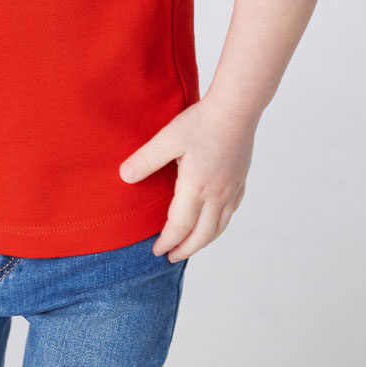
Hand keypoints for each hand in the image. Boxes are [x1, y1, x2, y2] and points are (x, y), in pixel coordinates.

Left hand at [118, 96, 257, 262]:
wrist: (236, 109)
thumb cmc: (201, 122)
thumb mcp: (168, 138)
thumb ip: (146, 159)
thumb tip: (124, 176)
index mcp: (196, 187)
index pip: (179, 225)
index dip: (167, 240)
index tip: (156, 251)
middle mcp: (217, 194)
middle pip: (202, 234)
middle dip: (185, 249)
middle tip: (172, 257)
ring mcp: (232, 189)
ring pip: (219, 226)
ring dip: (204, 241)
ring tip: (191, 245)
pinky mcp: (240, 180)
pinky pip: (231, 212)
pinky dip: (220, 224)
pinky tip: (215, 221)